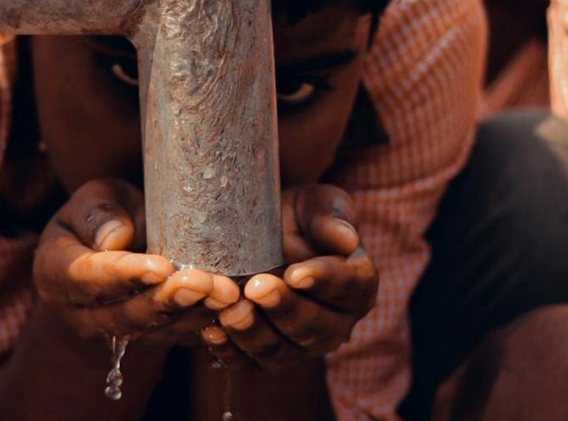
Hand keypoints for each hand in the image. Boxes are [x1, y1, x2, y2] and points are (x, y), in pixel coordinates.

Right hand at [33, 178, 239, 343]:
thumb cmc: (105, 210)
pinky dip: (204, 325)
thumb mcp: (96, 196)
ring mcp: (112, 331)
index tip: (161, 266)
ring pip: (153, 332)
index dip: (125, 274)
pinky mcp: (145, 337)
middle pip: (123, 315)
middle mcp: (79, 312)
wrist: (118, 237)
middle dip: (167, 301)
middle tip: (204, 283)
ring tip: (226, 295)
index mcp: (55, 272)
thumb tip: (115, 238)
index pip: (87, 278)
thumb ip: (98, 213)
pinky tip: (231, 311)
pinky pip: (174, 337)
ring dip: (193, 315)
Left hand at [203, 184, 377, 368]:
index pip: (350, 288)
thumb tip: (346, 240)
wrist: (259, 233)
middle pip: (317, 328)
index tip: (295, 273)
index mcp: (356, 283)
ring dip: (254, 334)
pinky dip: (229, 352)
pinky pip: (249, 363)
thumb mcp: (316, 203)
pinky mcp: (265, 355)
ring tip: (230, 310)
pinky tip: (210, 331)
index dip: (324, 282)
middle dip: (285, 310)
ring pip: (282, 352)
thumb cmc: (296, 215)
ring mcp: (299, 345)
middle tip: (256, 287)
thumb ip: (330, 218)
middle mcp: (335, 323)